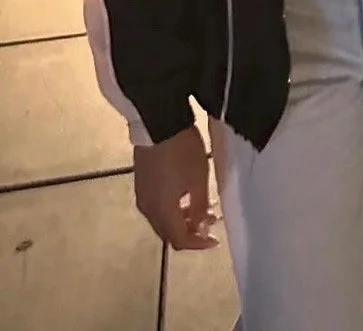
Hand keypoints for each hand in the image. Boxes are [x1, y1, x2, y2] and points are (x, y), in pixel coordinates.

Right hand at [133, 125, 218, 250]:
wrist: (157, 123)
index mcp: (162, 211)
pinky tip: (185, 196)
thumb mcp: (198, 179)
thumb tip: (200, 227)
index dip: (198, 243)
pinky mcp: (141, 183)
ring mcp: (142, 195)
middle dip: (190, 232)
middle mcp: (148, 209)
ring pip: (162, 220)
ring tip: (202, 209)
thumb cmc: (182, 151)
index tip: (215, 240)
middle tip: (210, 224)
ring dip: (182, 220)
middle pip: (168, 233)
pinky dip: (172, 208)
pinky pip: (157, 206)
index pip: (179, 240)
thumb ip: (200, 207)